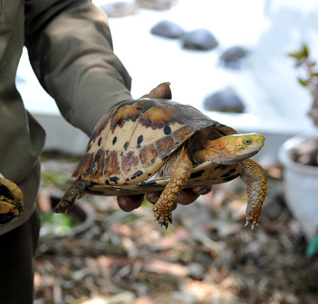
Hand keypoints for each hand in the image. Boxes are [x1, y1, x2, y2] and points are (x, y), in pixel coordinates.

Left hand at [117, 82, 211, 211]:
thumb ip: (157, 98)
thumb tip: (164, 86)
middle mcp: (168, 174)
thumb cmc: (141, 118)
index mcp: (181, 157)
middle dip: (183, 196)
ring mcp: (148, 182)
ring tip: (154, 196)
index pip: (197, 174)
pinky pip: (131, 200)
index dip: (202, 184)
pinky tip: (126, 199)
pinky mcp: (128, 187)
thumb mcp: (150, 107)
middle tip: (182, 196)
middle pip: (181, 191)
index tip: (203, 186)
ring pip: (158, 198)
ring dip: (158, 199)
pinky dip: (129, 202)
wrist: (115, 125)